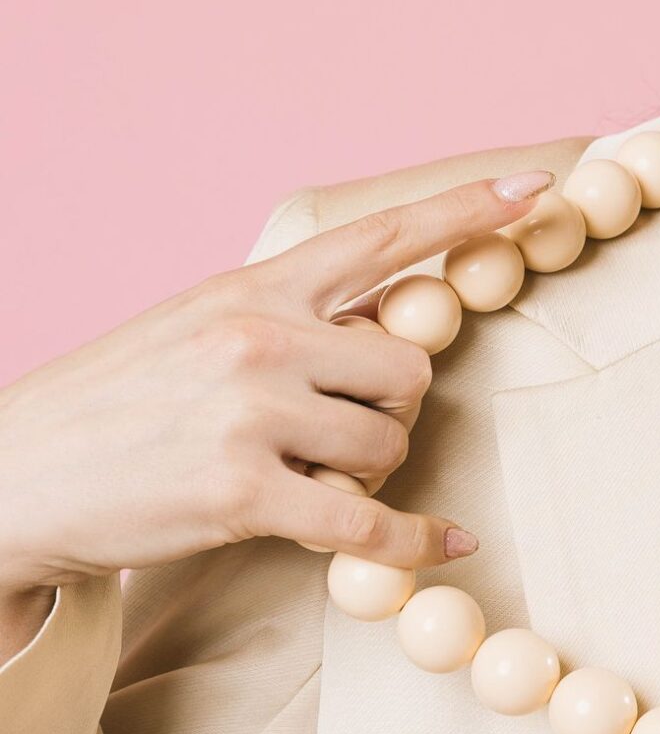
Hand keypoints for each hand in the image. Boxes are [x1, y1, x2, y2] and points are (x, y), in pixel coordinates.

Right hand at [0, 169, 552, 594]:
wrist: (17, 476)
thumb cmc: (117, 405)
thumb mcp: (195, 328)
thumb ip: (287, 319)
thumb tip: (383, 329)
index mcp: (252, 289)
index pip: (378, 236)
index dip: (462, 212)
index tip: (535, 191)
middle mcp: (259, 337)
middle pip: (406, 366)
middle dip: (391, 407)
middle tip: (336, 433)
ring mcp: (251, 414)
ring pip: (389, 442)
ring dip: (372, 472)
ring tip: (308, 479)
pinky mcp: (243, 493)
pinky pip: (365, 521)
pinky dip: (410, 540)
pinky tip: (439, 542)